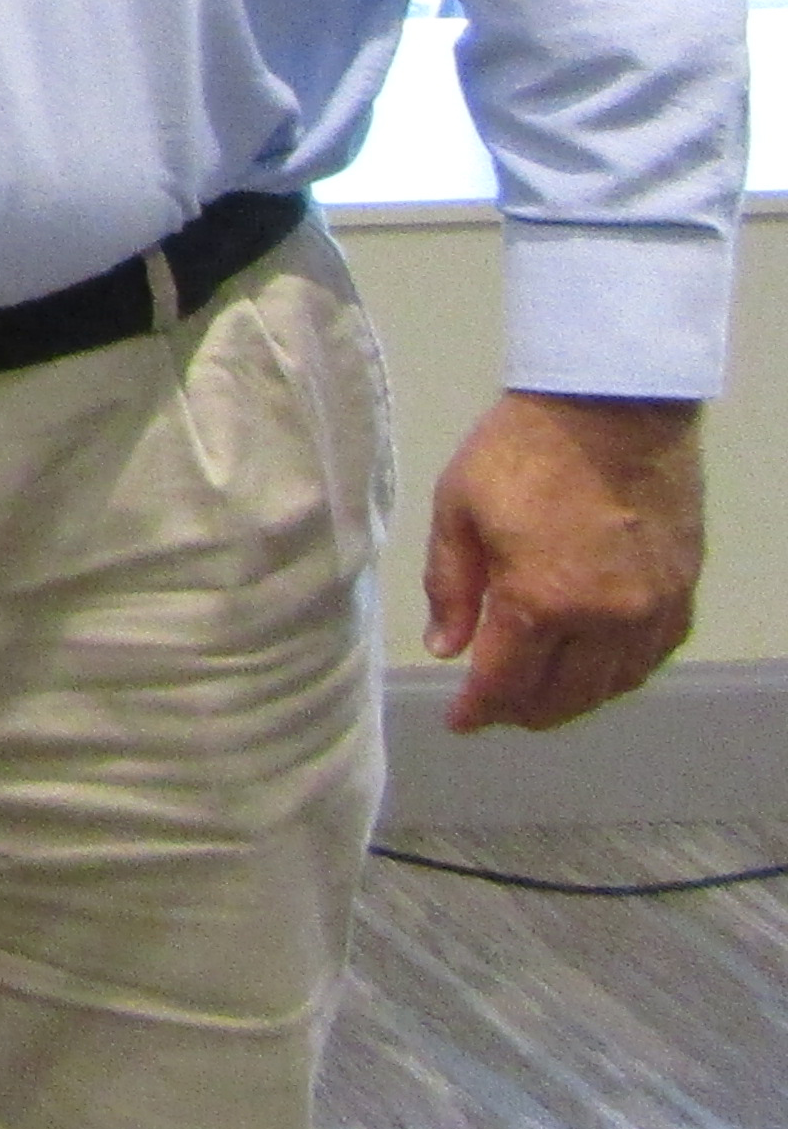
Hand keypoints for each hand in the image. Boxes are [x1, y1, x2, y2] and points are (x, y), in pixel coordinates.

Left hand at [423, 391, 704, 732]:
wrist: (614, 406)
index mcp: (539, 600)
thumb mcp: (458, 508)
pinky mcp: (682, 591)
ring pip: (611, 686)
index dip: (478, 711)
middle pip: (561, 697)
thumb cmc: (521, 450)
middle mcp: (603, 619)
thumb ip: (450, 586)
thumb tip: (446, 649)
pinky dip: (618, 674)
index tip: (460, 723)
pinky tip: (595, 667)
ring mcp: (651, 609)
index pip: (504, 682)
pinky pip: (651, 657)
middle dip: (521, 711)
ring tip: (539, 693)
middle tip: (495, 708)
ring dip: (572, 699)